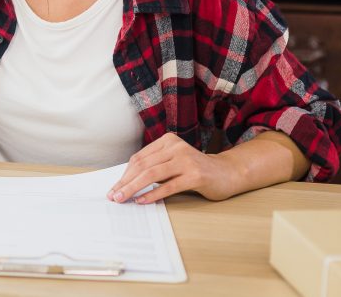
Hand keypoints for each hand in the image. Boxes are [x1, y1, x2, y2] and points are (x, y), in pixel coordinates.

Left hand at [107, 133, 239, 203]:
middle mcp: (176, 147)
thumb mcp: (172, 162)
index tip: (114, 187)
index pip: (139, 158)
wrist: (227, 173)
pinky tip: (141, 201)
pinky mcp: (195, 175)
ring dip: (133, 188)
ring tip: (122, 199)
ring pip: (152, 175)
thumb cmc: (195, 170)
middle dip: (125, 182)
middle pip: (143, 166)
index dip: (124, 174)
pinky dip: (152, 194)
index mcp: (167, 141)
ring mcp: (186, 160)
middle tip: (113, 196)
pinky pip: (168, 186)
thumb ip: (154, 166)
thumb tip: (126, 182)